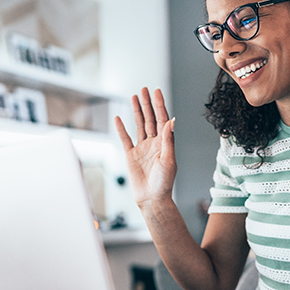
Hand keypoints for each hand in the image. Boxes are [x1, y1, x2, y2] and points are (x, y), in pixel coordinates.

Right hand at [114, 88, 175, 208]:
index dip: (159, 105)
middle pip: (150, 119)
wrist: (152, 199)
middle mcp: (154, 143)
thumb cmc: (164, 182)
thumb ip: (168, 140)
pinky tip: (118, 117)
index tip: (156, 91)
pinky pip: (125, 138)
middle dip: (147, 104)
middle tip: (144, 89)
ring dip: (137, 111)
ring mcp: (142, 148)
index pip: (162, 119)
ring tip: (134, 97)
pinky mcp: (131, 155)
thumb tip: (171, 120)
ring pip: (139, 125)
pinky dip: (121, 128)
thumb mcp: (168, 160)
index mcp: (164, 143)